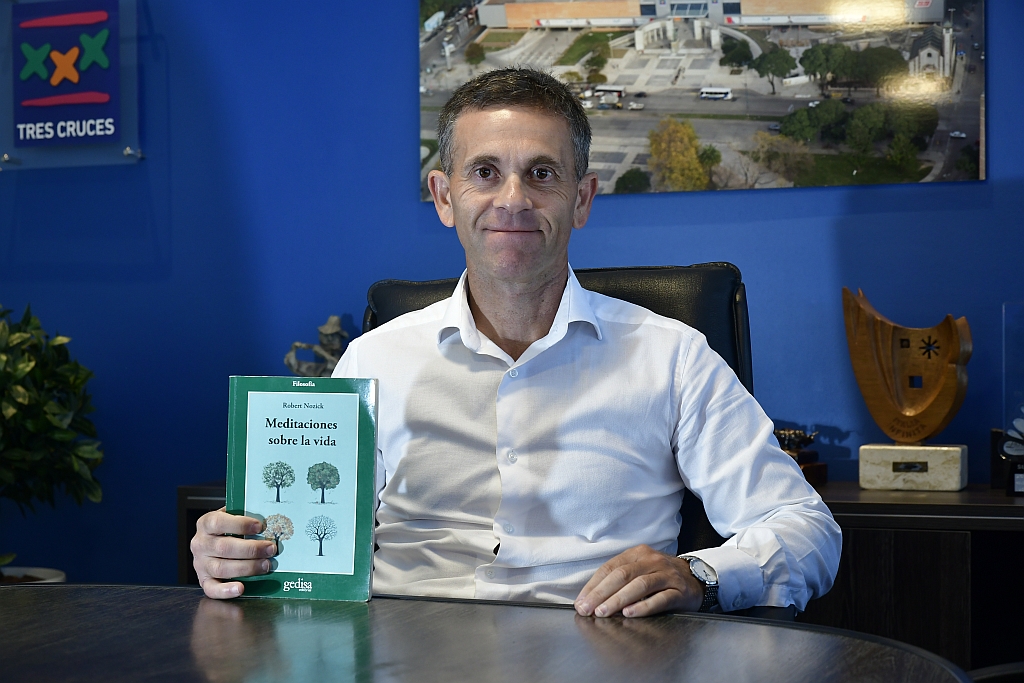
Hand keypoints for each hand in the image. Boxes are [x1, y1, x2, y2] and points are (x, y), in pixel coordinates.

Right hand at [190, 508, 276, 598]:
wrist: (211, 542)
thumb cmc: (227, 529)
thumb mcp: (232, 516)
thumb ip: (244, 515)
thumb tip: (268, 519)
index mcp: (205, 524)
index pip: (218, 523)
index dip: (240, 524)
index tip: (259, 526)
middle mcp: (200, 544)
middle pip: (224, 548)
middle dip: (251, 549)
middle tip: (270, 549)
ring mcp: (200, 564)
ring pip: (221, 568)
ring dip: (247, 567)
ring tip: (265, 565)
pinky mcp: (204, 580)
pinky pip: (212, 589)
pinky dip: (226, 591)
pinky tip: (241, 588)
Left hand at [574, 544, 702, 617]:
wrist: (696, 579)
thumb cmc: (661, 577)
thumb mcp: (640, 571)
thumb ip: (619, 580)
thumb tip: (590, 599)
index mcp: (637, 554)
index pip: (610, 567)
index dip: (593, 585)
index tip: (581, 602)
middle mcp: (652, 560)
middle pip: (622, 575)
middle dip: (601, 593)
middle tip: (588, 609)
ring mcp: (667, 575)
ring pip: (639, 585)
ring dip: (618, 599)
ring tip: (603, 612)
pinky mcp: (679, 591)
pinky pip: (660, 598)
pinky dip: (643, 606)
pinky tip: (629, 613)